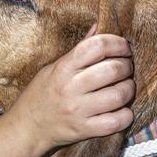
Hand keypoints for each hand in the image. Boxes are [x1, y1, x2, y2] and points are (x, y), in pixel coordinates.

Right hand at [9, 30, 134, 154]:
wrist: (27, 127)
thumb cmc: (41, 93)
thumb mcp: (54, 67)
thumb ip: (78, 49)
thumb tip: (98, 27)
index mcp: (63, 67)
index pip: (97, 46)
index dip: (118, 43)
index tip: (124, 48)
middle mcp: (70, 87)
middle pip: (113, 69)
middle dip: (127, 66)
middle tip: (126, 68)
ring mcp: (78, 110)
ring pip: (119, 95)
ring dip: (129, 89)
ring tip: (125, 88)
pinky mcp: (84, 130)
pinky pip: (116, 122)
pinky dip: (126, 115)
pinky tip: (122, 110)